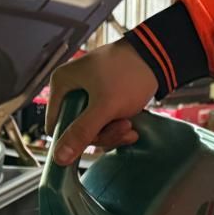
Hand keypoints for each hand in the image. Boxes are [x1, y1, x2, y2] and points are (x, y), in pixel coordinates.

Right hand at [45, 41, 157, 165]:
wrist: (158, 57)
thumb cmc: (129, 73)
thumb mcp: (104, 106)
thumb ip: (81, 133)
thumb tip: (59, 157)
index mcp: (62, 84)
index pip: (55, 125)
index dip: (72, 138)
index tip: (93, 139)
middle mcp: (71, 88)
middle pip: (76, 129)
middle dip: (101, 134)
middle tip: (121, 128)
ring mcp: (87, 94)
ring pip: (92, 128)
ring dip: (112, 132)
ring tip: (129, 126)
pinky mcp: (102, 98)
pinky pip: (103, 122)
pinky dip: (116, 127)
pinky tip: (130, 125)